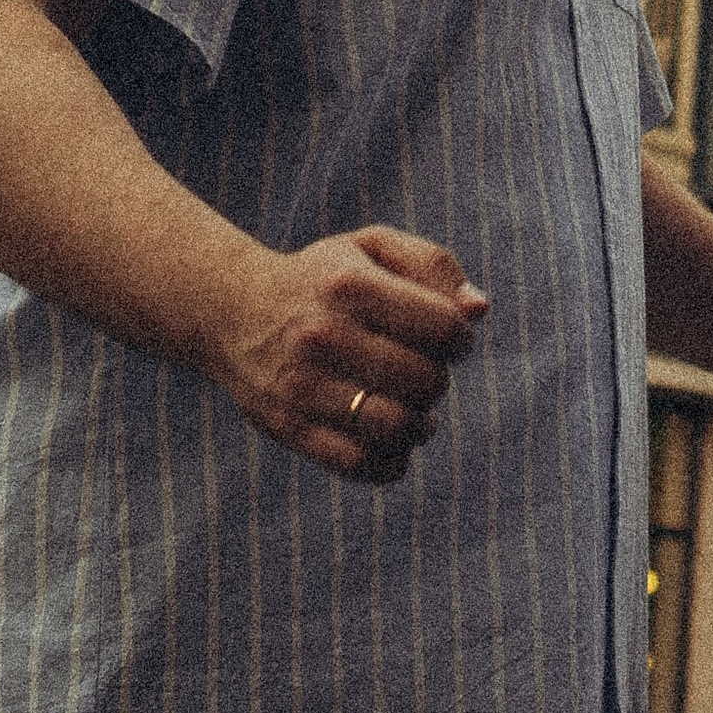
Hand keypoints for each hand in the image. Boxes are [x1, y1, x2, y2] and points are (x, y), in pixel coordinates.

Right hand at [202, 226, 486, 484]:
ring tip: (412, 411)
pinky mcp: (289, 428)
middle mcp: (323, 335)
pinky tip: (387, 437)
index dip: (460, 338)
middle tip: (421, 371)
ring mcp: (302, 386)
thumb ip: (434, 267)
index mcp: (350, 284)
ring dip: (419, 425)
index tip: (447, 338)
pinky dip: (390, 460)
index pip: (444, 327)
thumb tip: (479, 310)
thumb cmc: (325, 279)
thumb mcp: (374, 248)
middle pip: (426, 381)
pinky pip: (361, 464)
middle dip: (438, 380)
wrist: (234, 310)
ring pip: (397, 428)